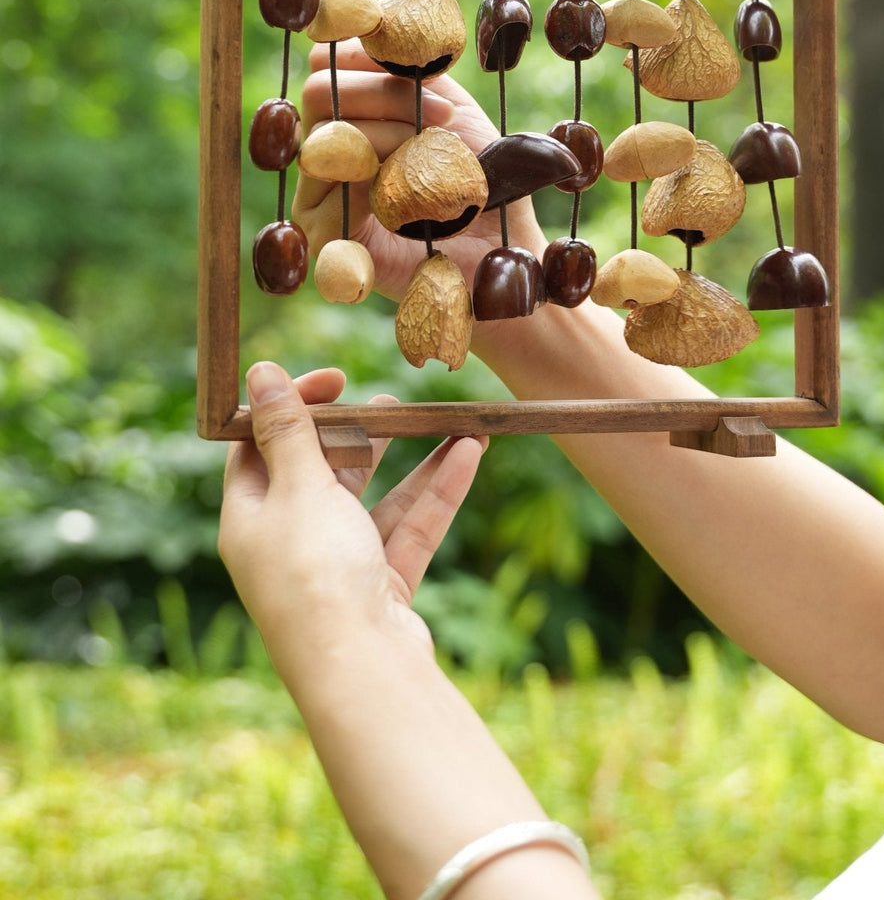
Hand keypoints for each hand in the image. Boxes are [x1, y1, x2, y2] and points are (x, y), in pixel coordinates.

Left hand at [218, 360, 486, 689]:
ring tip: (446, 419)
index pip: (260, 446)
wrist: (362, 672)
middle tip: (388, 402)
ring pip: (377, 499)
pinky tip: (470, 452)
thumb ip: (288, 428)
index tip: (335, 378)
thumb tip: (258, 373)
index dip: (292, 406)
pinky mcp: (381, 587)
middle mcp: (289, 542)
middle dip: (358, 432)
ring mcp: (338, 567)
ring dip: (412, 459)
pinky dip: (439, 491)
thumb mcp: (301, 488)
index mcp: (251, 518)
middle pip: (322, 472)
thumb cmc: (316, 576)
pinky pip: (411, 527)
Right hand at [293, 40, 547, 299]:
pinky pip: (330, 196)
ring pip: (328, 137)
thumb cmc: (480, 178)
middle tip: (444, 117)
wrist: (501, 249)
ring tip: (440, 158)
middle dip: (385, 94)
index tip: (420, 64)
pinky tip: (416, 196)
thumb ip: (410, 72)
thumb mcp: (450, 109)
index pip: (328, 60)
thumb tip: (369, 26)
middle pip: (321, 90)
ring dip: (392, 137)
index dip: (366, 51)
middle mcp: (326, 147)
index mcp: (351, 112)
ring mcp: (319, 191)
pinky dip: (379, 187)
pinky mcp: (323, 237)